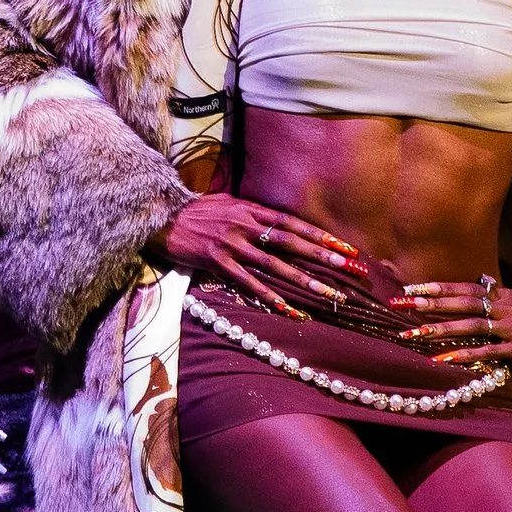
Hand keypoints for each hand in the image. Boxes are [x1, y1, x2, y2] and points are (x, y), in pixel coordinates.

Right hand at [159, 189, 377, 317]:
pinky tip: (289, 310)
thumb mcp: (228, 202)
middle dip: (322, 255)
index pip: (292, 223)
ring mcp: (231, 246)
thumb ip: (254, 212)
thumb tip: (279, 221)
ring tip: (328, 293)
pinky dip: (269, 297)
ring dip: (304, 280)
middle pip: (290, 243)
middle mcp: (244, 227)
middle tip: (349, 267)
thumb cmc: (196, 211)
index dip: (319, 234)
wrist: (161, 217)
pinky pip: (248, 284)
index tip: (344, 245)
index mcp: (249, 210)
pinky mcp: (217, 264)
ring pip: (275, 266)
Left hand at [393, 277, 511, 374]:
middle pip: (464, 302)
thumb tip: (470, 289)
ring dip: (442, 329)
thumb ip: (494, 299)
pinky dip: (466, 355)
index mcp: (503, 296)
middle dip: (432, 303)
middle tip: (404, 304)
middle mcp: (505, 307)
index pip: (465, 287)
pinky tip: (446, 359)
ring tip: (417, 333)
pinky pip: (488, 351)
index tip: (412, 288)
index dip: (438, 287)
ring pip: (472, 325)